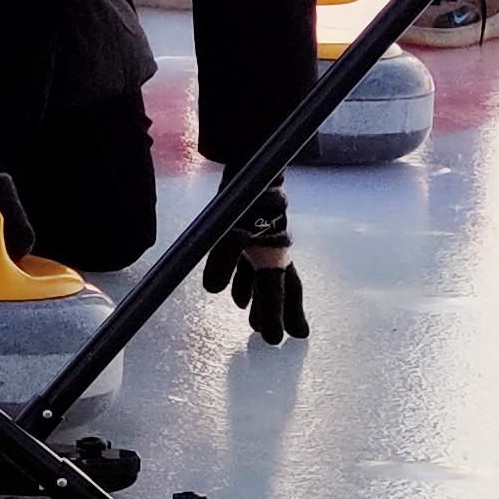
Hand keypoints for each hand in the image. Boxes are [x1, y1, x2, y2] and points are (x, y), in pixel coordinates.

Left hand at [202, 188, 306, 341]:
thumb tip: (214, 289)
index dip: (277, 317)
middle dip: (282, 314)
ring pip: (266, 279)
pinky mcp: (250, 230)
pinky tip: (234, 293)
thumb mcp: (229, 229)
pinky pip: (251, 265)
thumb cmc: (245, 196)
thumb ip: (222, 260)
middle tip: (284, 338)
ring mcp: (263, 240)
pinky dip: (245, 282)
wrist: (251, 158)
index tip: (279, 340)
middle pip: (282, 288)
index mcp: (275, 253)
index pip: (277, 292)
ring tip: (253, 323)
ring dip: (261, 301)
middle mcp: (274, 249)